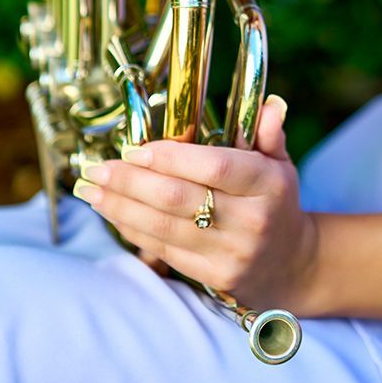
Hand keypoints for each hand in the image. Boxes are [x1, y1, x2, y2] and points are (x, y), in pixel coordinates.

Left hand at [71, 95, 323, 315]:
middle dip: (130, 182)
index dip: (170, 158)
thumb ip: (268, 133)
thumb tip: (272, 104)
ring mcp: (231, 253)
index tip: (134, 149)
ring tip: (90, 190)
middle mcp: (251, 220)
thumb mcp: (280, 164)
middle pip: (178, 199)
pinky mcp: (214, 277)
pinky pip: (163, 250)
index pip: (214, 168)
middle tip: (97, 169)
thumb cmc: (275, 202)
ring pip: (163, 228)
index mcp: (267, 185)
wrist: (291, 265)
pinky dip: (132, 229)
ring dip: (120, 207)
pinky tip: (111, 212)